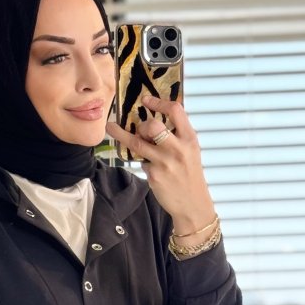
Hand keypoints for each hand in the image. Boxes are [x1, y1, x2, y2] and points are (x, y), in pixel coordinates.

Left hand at [105, 93, 215, 233]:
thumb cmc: (190, 175)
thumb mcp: (191, 151)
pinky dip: (141, 161)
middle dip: (142, 125)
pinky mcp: (154, 175)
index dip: (158, 103)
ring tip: (111, 128)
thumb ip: (177, 136)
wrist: (193, 204)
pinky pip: (140, 162)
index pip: (175, 111)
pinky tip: (148, 165)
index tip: (146, 100)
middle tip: (139, 129)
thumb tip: (152, 122)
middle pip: (153, 126)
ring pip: (137, 143)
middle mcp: (178, 149)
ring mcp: (164, 163)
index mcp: (189, 139)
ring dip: (121, 134)